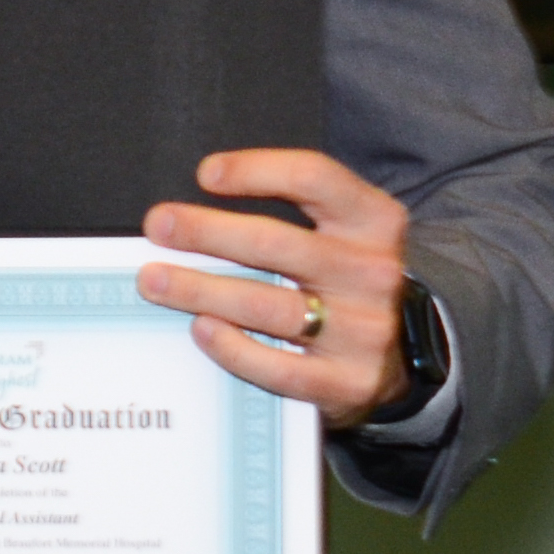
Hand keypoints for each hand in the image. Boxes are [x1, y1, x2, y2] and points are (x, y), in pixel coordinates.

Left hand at [140, 149, 410, 431]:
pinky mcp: (347, 382)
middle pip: (275, 243)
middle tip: (158, 226)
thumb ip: (286, 220)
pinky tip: (200, 329)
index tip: (205, 174)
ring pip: (267, 304)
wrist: (399, 358)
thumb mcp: (338, 236)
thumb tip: (189, 222)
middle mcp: (373, 273)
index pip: (314, 178)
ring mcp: (363, 331)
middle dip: (206, 232)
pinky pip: (278, 367)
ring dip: (201, 289)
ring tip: (155, 280)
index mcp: (374, 222)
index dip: (256, 171)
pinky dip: (232, 347)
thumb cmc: (343, 283)